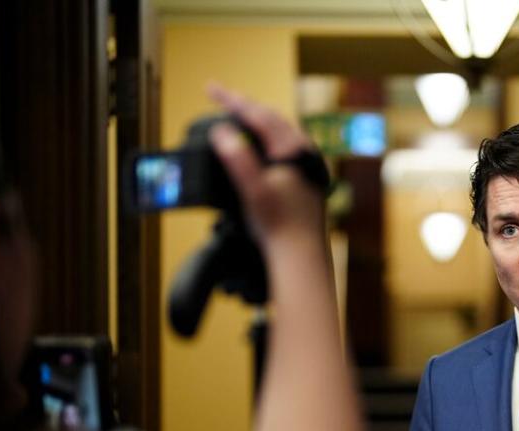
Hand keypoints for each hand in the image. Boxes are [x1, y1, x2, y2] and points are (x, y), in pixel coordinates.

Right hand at [206, 83, 325, 246]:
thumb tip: (222, 131)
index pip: (257, 114)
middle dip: (245, 106)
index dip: (232, 100)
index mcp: (292, 149)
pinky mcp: (306, 178)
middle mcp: (304, 152)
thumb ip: (238, 157)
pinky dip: (268, 139)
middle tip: (222, 97)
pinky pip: (285, 147)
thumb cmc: (279, 224)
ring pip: (280, 131)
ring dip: (258, 121)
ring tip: (239, 114)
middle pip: (271, 118)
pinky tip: (261, 146)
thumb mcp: (252, 189)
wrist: (301, 253)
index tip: (211, 88)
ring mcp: (307, 164)